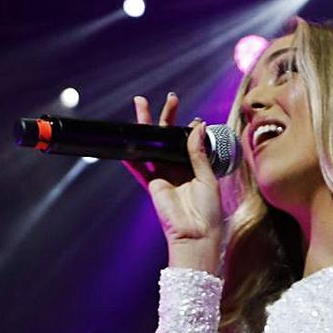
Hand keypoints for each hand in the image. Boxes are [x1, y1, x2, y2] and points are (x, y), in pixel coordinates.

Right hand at [122, 93, 223, 272]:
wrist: (197, 234)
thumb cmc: (208, 211)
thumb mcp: (207, 178)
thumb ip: (198, 153)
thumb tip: (196, 126)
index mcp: (196, 167)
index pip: (189, 141)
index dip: (190, 128)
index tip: (194, 118)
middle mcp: (179, 169)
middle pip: (169, 138)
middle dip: (167, 118)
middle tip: (170, 98)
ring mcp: (164, 175)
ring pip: (153, 146)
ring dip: (146, 127)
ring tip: (140, 105)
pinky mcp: (153, 185)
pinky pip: (139, 169)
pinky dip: (131, 158)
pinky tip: (124, 145)